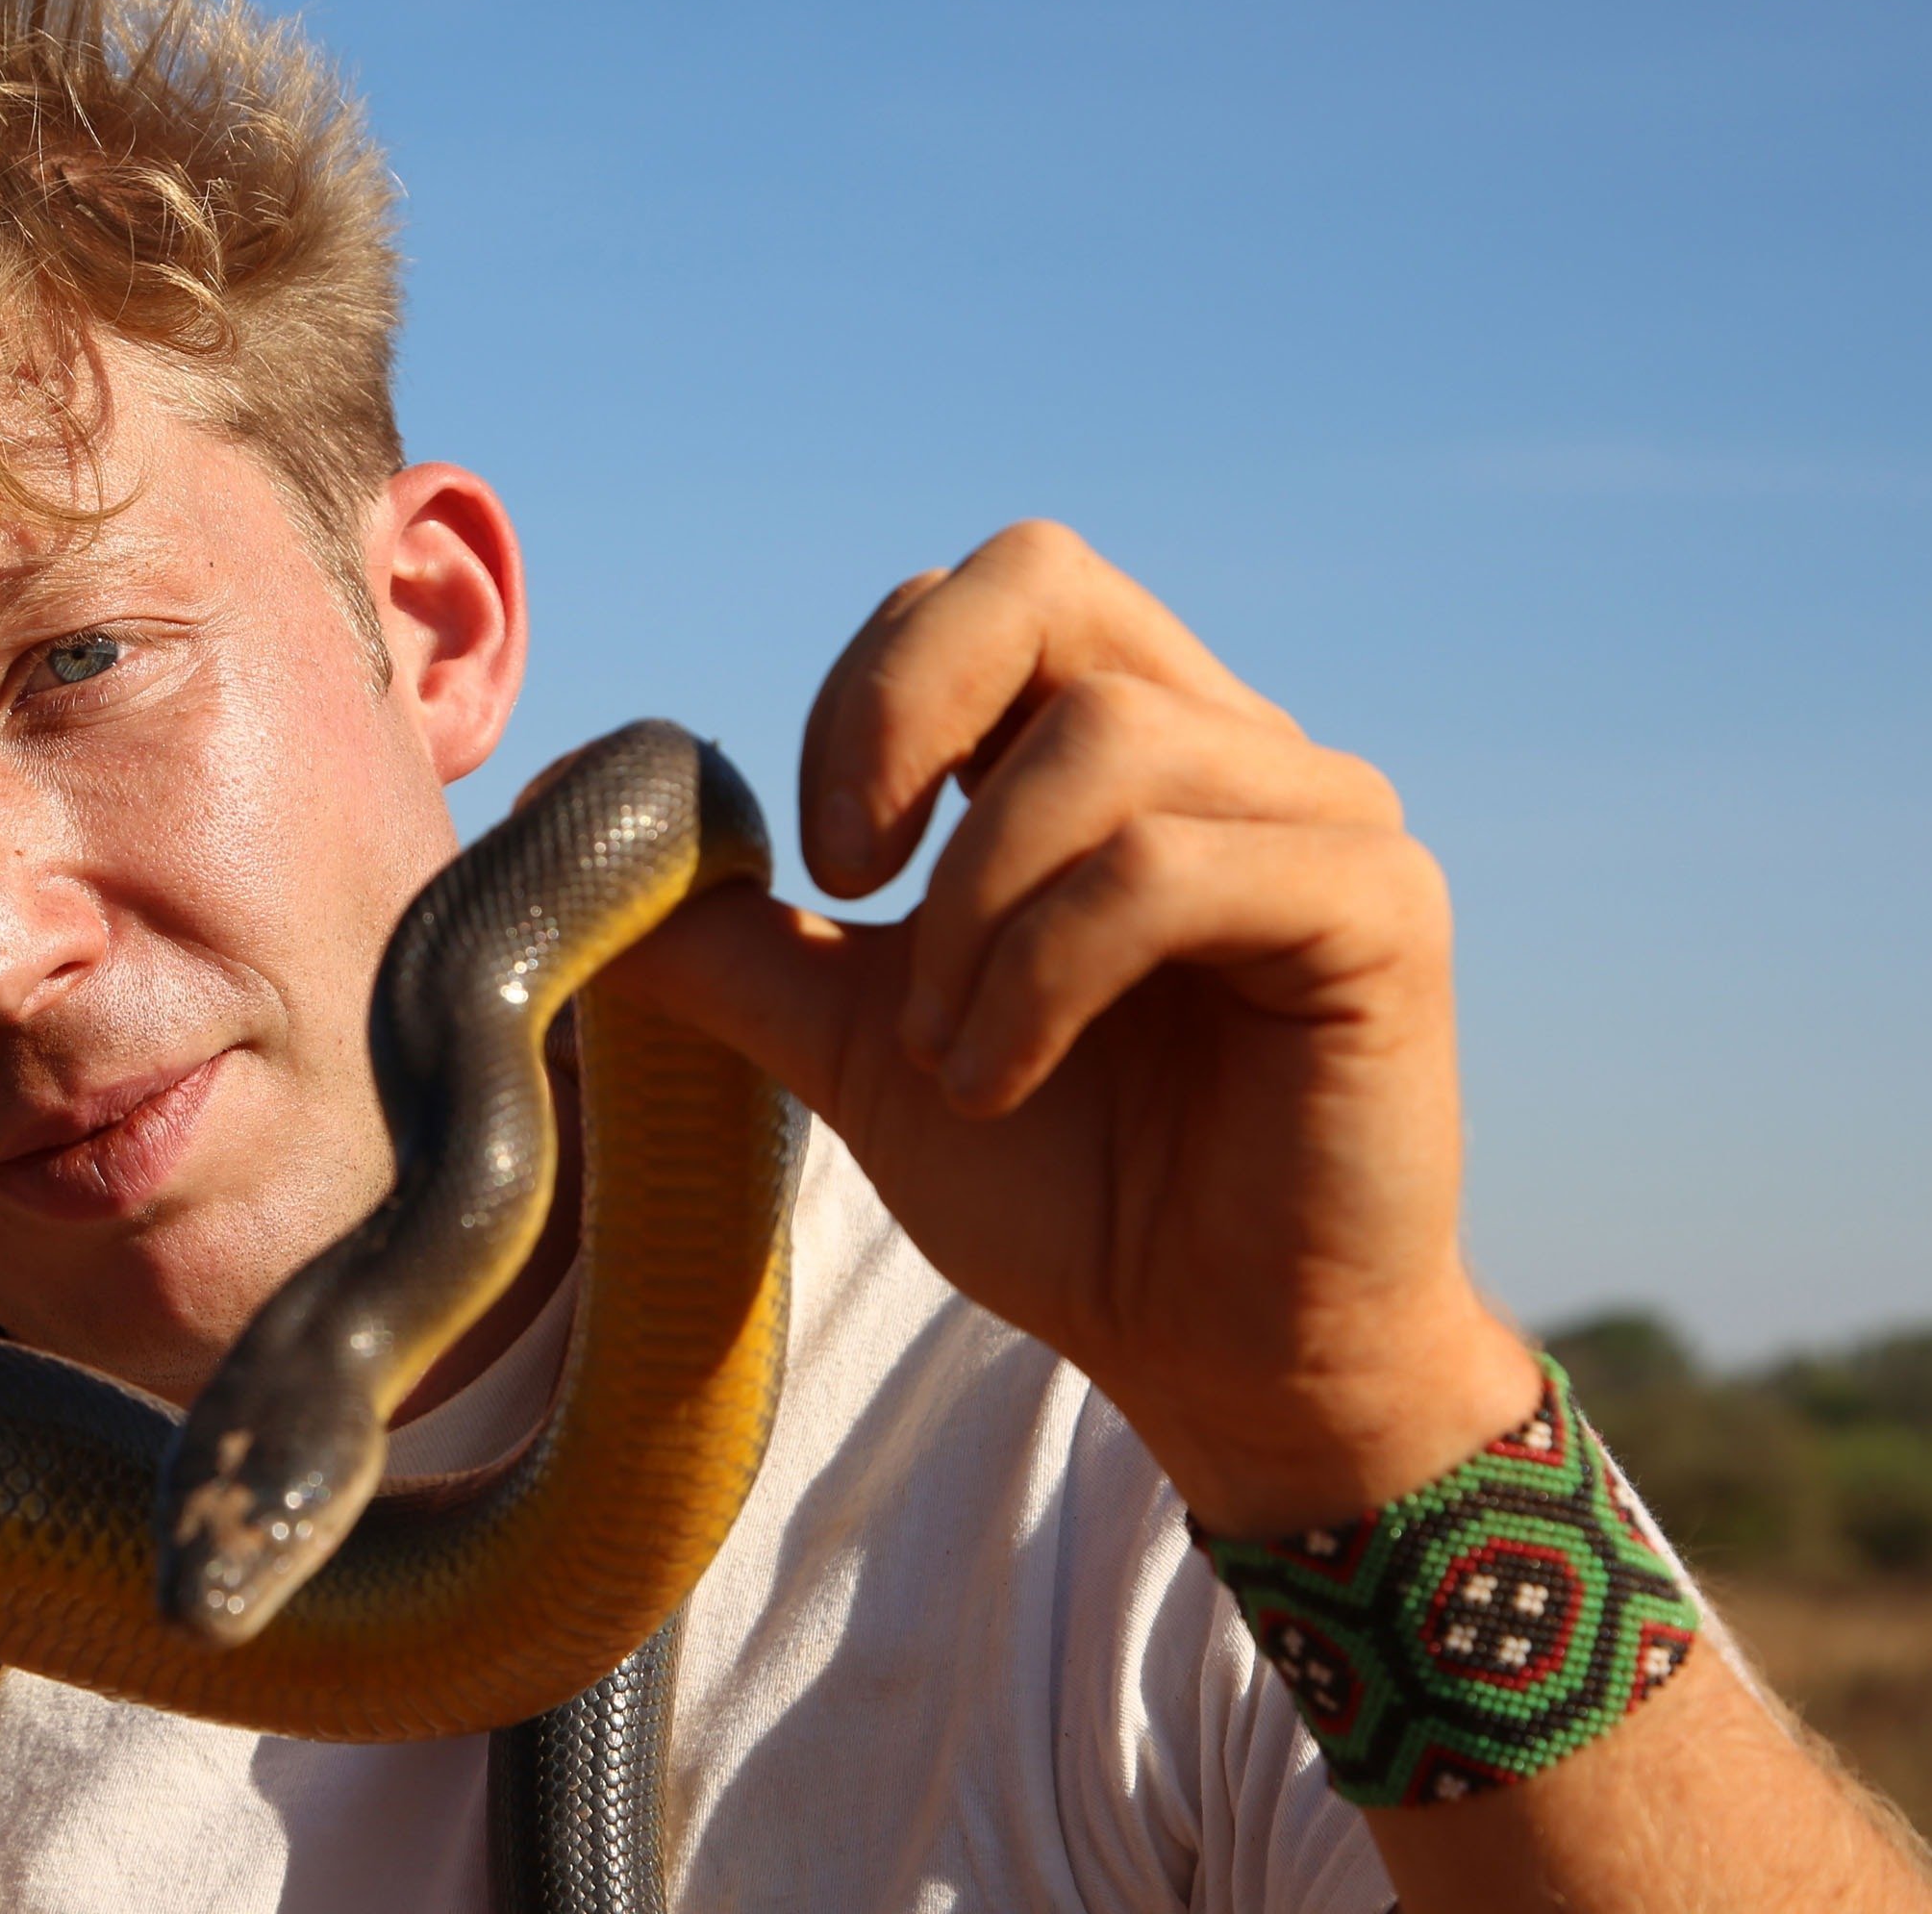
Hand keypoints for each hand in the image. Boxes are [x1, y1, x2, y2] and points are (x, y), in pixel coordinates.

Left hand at [610, 521, 1538, 1534]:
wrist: (1212, 1355)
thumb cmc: (1062, 1187)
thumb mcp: (854, 1042)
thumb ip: (727, 936)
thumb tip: (549, 813)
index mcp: (1119, 745)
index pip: (973, 591)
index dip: (864, 698)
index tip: (823, 866)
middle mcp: (1233, 746)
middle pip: (1041, 576)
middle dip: (894, 716)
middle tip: (849, 883)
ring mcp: (1323, 815)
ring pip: (1102, 741)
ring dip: (974, 912)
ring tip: (949, 1056)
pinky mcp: (1383, 906)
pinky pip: (1176, 864)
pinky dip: (1050, 968)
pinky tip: (1004, 1078)